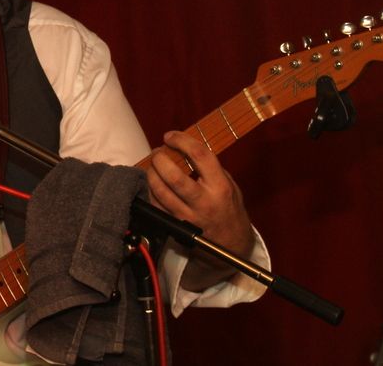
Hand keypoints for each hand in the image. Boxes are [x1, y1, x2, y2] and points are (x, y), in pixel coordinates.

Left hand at [146, 131, 256, 290]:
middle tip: (157, 152)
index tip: (170, 136)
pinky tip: (154, 184)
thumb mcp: (230, 187)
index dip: (181, 141)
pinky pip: (156, 205)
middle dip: (160, 159)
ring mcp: (188, 216)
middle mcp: (204, 202)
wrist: (231, 246)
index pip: (199, 156)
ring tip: (152, 165)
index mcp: (220, 187)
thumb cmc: (230, 210)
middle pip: (174, 176)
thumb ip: (211, 170)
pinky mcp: (175, 226)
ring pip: (161, 191)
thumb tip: (185, 149)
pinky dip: (151, 191)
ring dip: (151, 174)